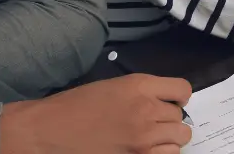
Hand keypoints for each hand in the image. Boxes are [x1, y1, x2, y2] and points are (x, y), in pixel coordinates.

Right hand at [0, 74, 192, 153]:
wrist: (50, 130)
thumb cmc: (76, 106)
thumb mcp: (113, 86)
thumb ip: (142, 91)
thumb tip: (163, 101)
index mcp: (139, 85)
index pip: (183, 89)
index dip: (178, 97)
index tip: (170, 102)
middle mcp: (146, 109)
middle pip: (180, 116)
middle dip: (169, 119)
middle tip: (151, 122)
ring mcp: (144, 138)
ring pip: (180, 137)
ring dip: (168, 138)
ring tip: (150, 138)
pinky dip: (162, 153)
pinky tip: (146, 150)